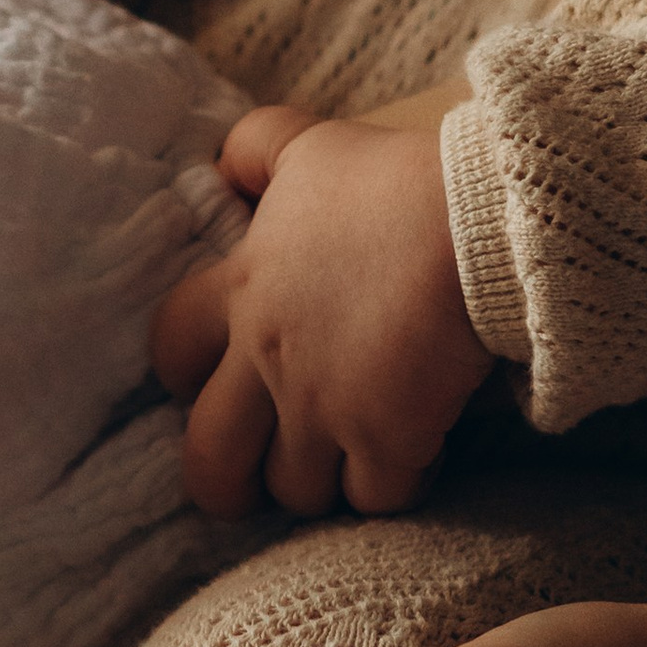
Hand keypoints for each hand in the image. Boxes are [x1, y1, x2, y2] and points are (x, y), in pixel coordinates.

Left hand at [149, 106, 492, 516]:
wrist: (475, 221)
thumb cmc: (393, 180)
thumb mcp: (310, 145)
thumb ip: (255, 150)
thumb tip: (222, 168)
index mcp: (241, 292)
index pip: (170, 351)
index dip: (185, 374)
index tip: (212, 379)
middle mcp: (268, 362)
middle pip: (209, 460)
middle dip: (226, 484)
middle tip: (253, 479)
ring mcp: (324, 410)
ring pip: (294, 491)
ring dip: (319, 483)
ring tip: (349, 459)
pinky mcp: (388, 440)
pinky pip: (373, 501)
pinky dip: (391, 489)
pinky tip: (415, 456)